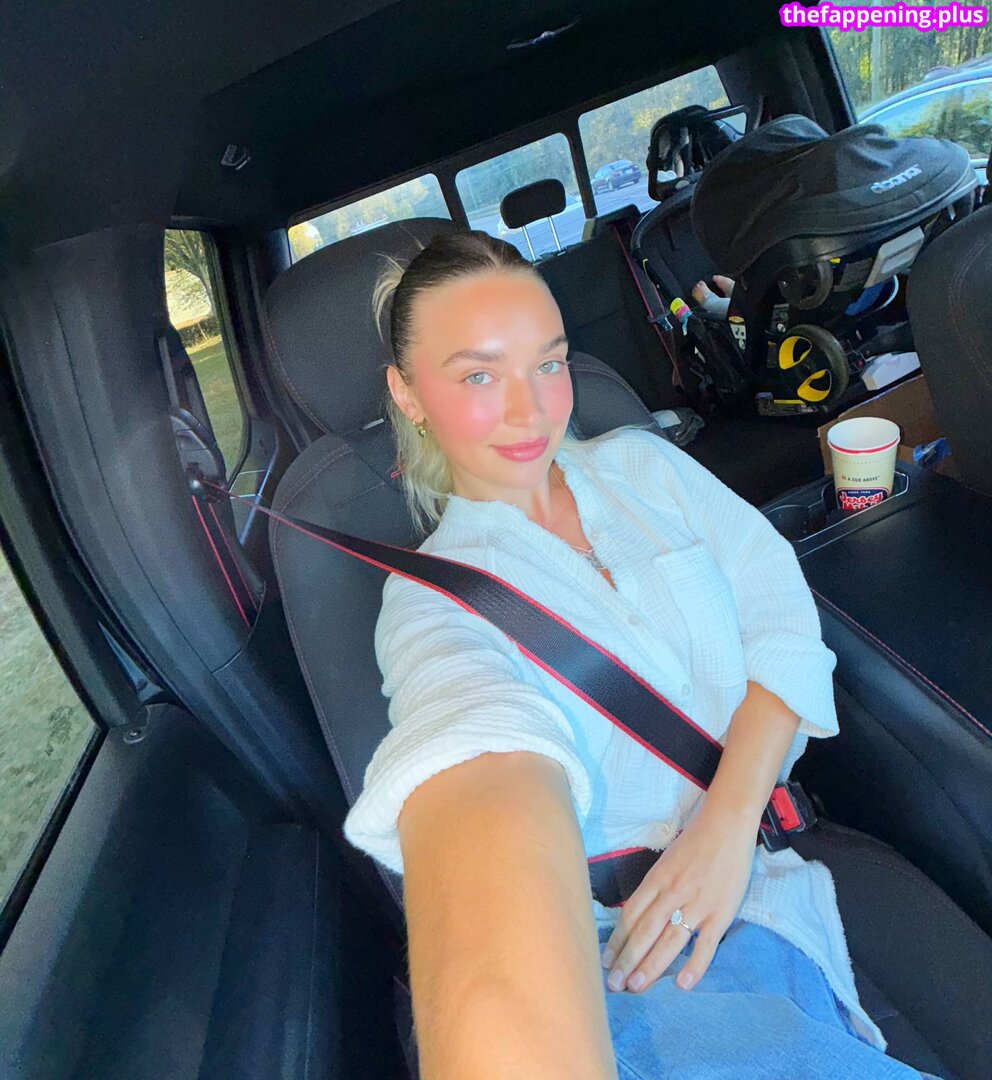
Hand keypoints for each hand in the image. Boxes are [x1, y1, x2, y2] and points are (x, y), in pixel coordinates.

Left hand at [600, 803, 755, 994]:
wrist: (727, 824)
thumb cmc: (695, 842)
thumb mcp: (666, 861)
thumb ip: (654, 889)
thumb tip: (638, 918)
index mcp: (656, 879)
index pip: (630, 916)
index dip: (617, 941)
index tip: (604, 963)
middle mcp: (672, 893)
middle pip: (644, 931)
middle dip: (627, 960)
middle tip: (613, 986)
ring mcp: (697, 904)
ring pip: (669, 940)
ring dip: (651, 966)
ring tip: (636, 987)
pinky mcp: (721, 912)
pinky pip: (706, 943)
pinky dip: (695, 965)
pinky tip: (683, 984)